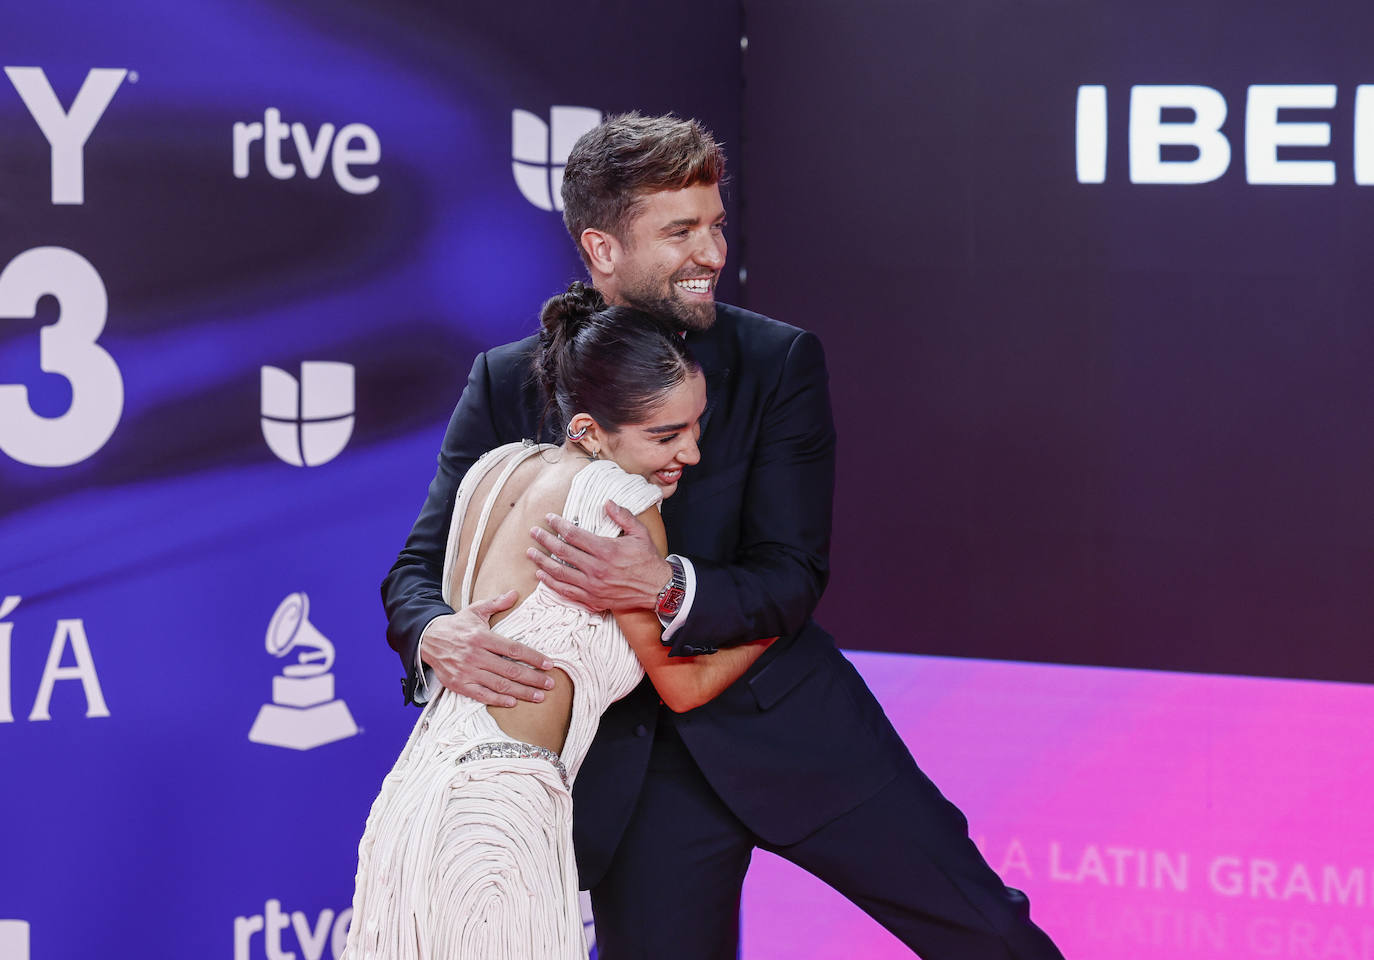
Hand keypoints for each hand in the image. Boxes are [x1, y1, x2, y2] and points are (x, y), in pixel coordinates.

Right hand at [420, 590, 554, 706]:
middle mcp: (475, 656)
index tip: (549, 664)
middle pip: (510, 670)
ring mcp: (467, 672)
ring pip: (499, 685)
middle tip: (550, 684)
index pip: (514, 649)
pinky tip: (513, 702)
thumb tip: (515, 593)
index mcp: (482, 637)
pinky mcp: (459, 685)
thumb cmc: (457, 626)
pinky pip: (481, 695)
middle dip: (533, 678)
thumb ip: (496, 603)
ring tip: (539, 696)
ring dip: (521, 692)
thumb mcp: (475, 611)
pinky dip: (498, 700)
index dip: (534, 658)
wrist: (427, 639)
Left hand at [528, 500, 670, 610]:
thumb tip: (607, 502)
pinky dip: (551, 584)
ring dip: (542, 562)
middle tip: (534, 533)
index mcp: (606, 550)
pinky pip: (566, 592)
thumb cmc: (648, 560)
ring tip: (531, 553)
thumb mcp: (640, 533)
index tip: (549, 518)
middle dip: (545, 540)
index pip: (574, 534)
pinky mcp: (593, 599)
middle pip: (562, 552)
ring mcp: (593, 586)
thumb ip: (623, 516)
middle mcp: (596, 569)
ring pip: (560, 573)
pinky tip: (541, 576)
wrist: (658, 590)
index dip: (558, 525)